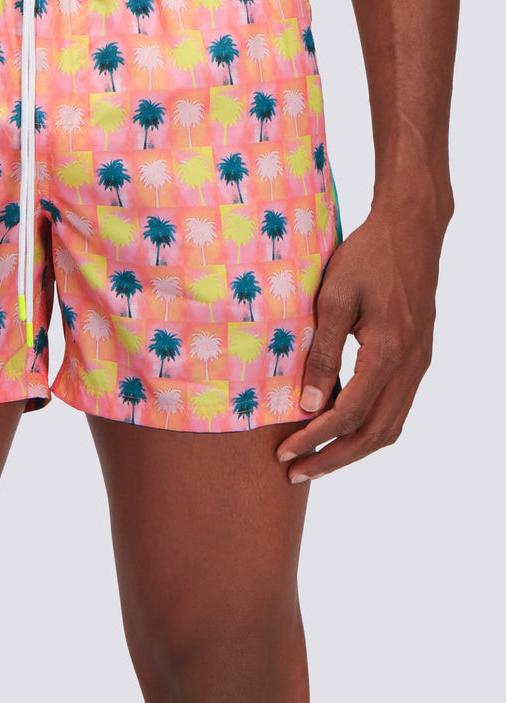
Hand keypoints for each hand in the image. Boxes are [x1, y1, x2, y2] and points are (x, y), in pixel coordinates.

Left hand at [276, 205, 446, 481]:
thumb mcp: (334, 298)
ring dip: (352, 449)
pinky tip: (341, 429)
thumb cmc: (367, 257)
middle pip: (374, 434)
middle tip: (294, 472)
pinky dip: (369, 428)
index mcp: (388, 352)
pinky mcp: (417, 358)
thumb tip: (310, 404)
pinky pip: (396, 408)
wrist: (411, 230)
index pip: (350, 414)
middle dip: (333, 458)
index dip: (316, 439)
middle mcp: (410, 366)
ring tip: (316, 461)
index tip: (284, 452)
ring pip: (390, 426)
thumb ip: (322, 352)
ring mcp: (418, 364)